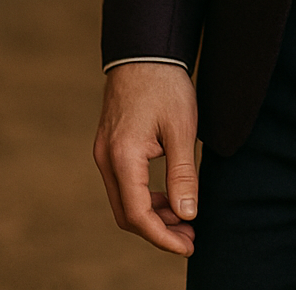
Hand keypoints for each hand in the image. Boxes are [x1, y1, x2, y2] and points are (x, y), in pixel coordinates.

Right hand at [93, 62, 198, 256]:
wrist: (144, 50)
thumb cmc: (165, 84)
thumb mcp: (181, 128)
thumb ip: (182, 174)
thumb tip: (186, 214)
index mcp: (123, 157)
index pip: (138, 214)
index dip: (163, 237)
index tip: (188, 244)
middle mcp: (107, 159)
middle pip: (127, 214)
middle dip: (158, 230)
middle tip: (190, 236)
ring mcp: (105, 152)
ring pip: (124, 200)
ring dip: (152, 214)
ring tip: (184, 219)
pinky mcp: (110, 145)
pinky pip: (123, 183)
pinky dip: (144, 196)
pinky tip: (169, 196)